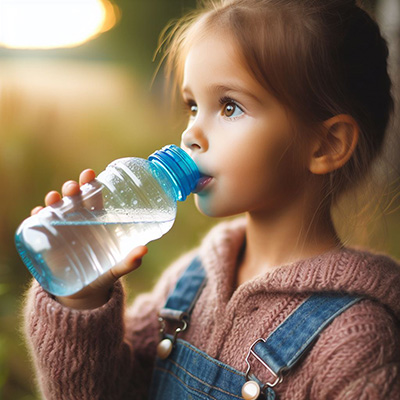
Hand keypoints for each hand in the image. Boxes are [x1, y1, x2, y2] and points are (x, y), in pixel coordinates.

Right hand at [31, 169, 147, 309]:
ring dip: (53, 200)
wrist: (82, 292)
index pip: (94, 198)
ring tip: (53, 198)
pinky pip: (39, 225)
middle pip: (74, 199)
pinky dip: (37, 217)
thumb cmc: (103, 274)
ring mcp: (62, 229)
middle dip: (71, 189)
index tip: (89, 175)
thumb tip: (143, 251)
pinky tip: (36, 213)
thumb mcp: (116, 268)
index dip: (91, 184)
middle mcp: (79, 221)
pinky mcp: (48, 241)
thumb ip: (129, 261)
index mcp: (98, 221)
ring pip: (56, 208)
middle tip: (72, 188)